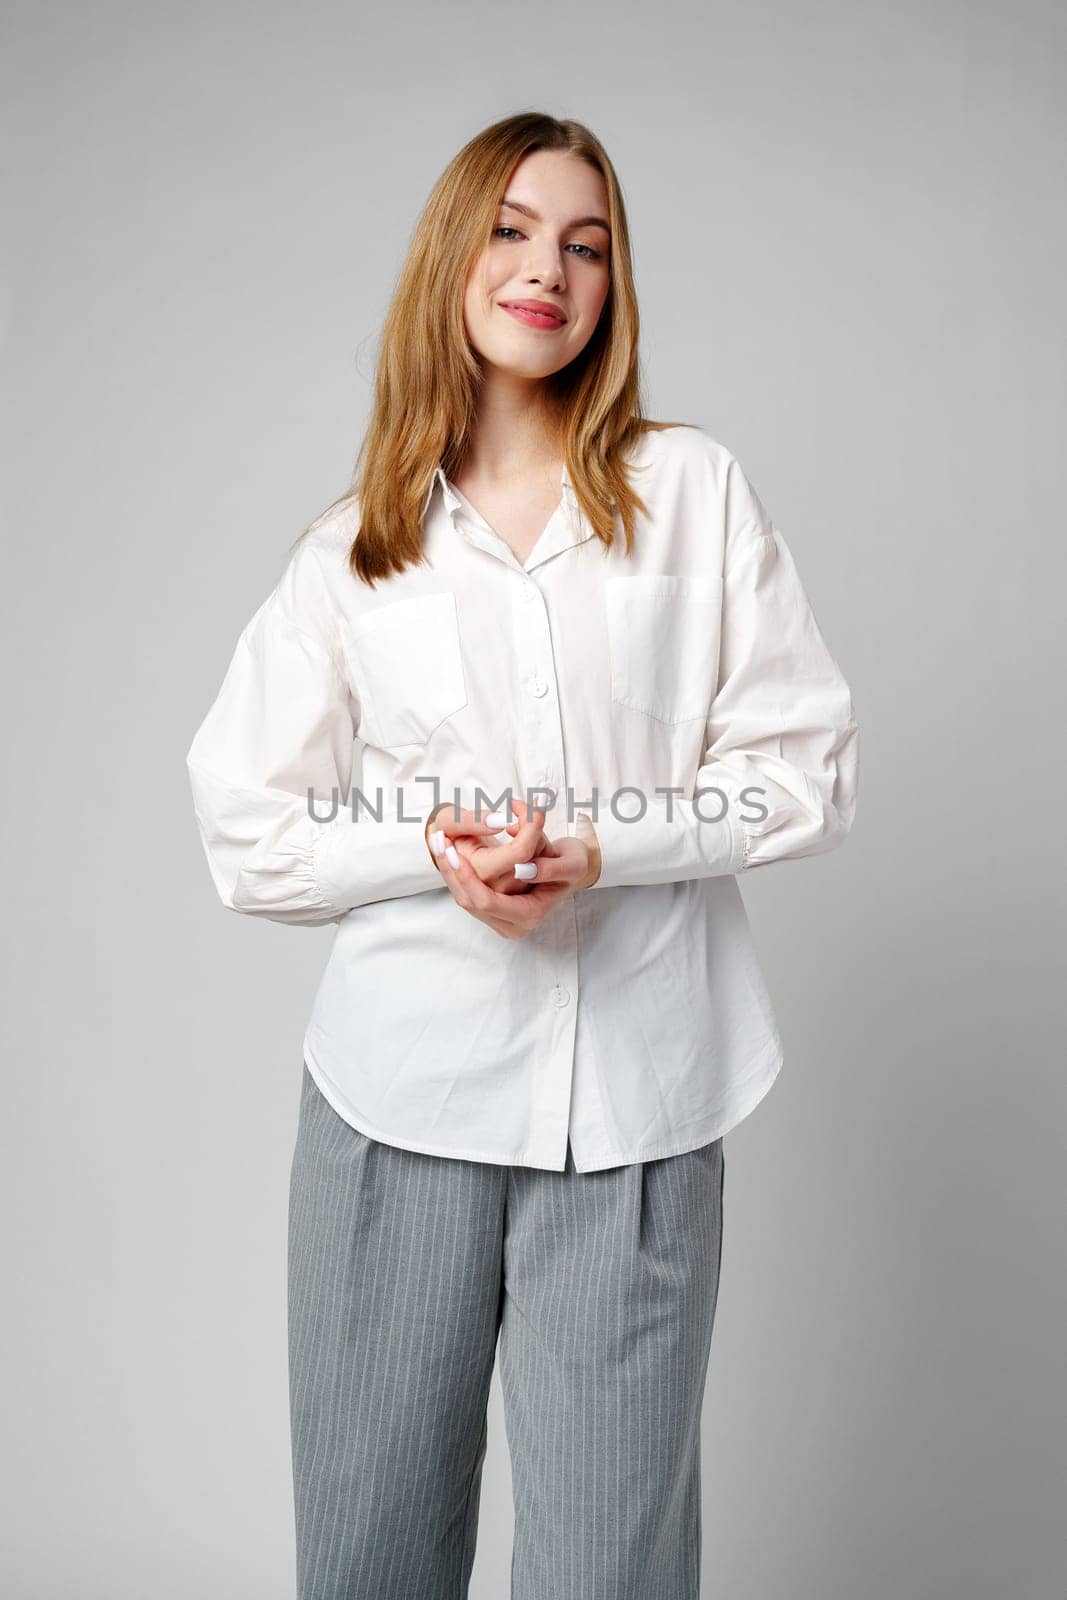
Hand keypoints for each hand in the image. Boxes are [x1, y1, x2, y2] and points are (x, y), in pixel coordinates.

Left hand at [427, 799, 600, 939]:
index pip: (489, 902)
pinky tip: (446, 849)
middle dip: (452, 871)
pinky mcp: (492, 906)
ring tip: (438, 840)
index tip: (455, 851)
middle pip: (470, 901)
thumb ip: (549, 868)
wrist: (572, 867)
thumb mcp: (571, 863)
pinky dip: (455, 871)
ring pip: (463, 896)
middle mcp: (511, 924)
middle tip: (439, 840)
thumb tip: (523, 868)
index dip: (470, 878)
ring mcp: (499, 917)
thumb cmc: (573, 864)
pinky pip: (467, 891)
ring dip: (449, 869)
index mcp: (529, 915)